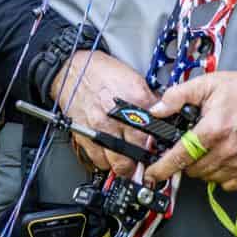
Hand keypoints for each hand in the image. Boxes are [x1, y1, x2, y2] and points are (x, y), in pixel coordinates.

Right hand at [48, 49, 157, 176]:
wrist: (73, 69)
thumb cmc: (102, 73)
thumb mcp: (135, 79)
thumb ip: (150, 100)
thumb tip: (164, 115)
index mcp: (136, 98)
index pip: (157, 130)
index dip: (160, 142)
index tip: (160, 147)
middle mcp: (118, 115)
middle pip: (139, 151)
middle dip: (144, 160)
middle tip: (145, 160)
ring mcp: (100, 127)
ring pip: (119, 163)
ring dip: (125, 166)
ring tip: (128, 162)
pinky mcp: (85, 136)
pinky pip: (99, 161)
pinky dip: (106, 162)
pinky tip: (110, 155)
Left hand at [142, 61, 236, 190]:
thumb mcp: (206, 85)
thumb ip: (177, 96)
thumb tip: (156, 110)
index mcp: (213, 130)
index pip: (180, 156)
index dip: (162, 168)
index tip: (152, 174)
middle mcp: (227, 150)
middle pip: (192, 169)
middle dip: (187, 159)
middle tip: (194, 144)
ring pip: (208, 178)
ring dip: (204, 167)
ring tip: (212, 147)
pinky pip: (226, 184)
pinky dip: (221, 174)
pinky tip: (224, 157)